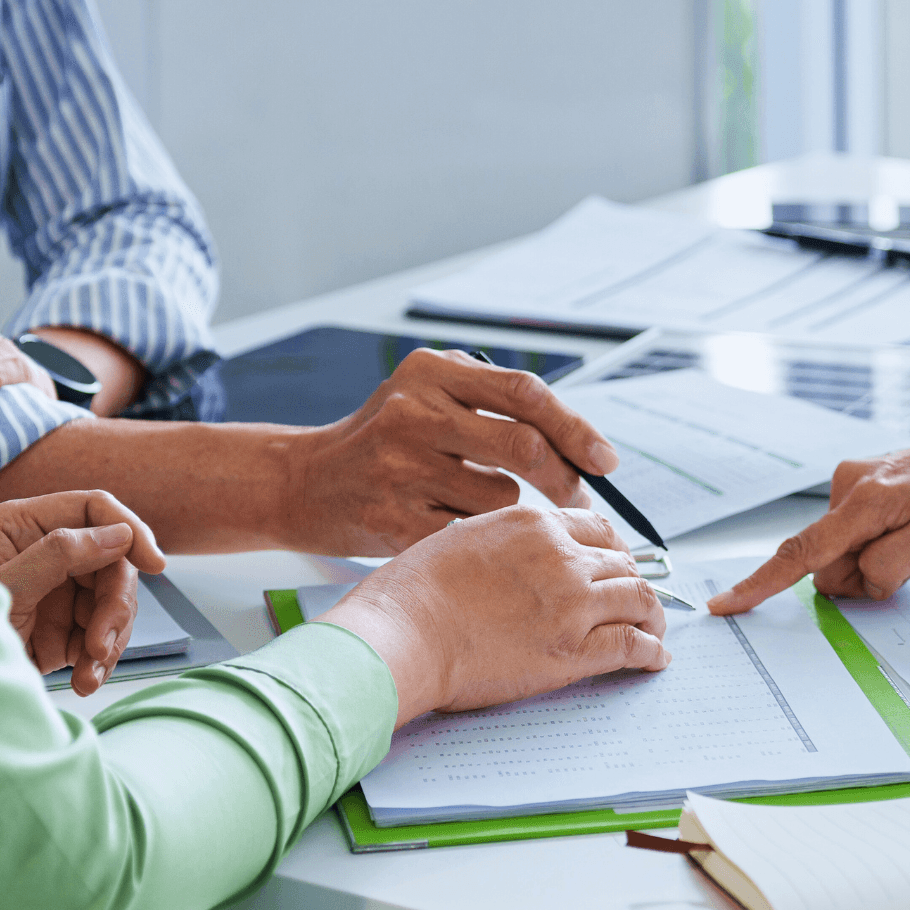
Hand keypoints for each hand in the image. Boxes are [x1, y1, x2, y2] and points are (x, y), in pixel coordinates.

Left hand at [0, 491, 167, 694]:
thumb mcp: (3, 588)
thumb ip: (58, 554)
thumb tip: (119, 534)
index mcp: (22, 526)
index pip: (92, 509)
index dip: (130, 530)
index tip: (155, 565)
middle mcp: (44, 553)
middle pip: (112, 562)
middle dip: (114, 606)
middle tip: (101, 644)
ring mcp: (56, 592)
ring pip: (113, 604)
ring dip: (109, 641)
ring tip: (87, 675)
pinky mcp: (62, 629)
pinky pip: (102, 637)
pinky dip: (99, 662)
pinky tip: (83, 681)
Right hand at [278, 348, 620, 555]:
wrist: (305, 482)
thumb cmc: (385, 442)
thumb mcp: (430, 397)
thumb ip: (495, 403)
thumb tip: (582, 442)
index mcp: (430, 372)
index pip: (524, 393)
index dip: (574, 429)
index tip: (604, 460)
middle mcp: (414, 413)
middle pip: (523, 446)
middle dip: (563, 478)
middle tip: (579, 499)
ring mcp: (401, 468)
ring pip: (501, 498)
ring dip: (505, 509)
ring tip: (469, 503)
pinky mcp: (393, 519)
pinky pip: (470, 535)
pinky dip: (474, 537)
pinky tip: (447, 527)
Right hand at [317, 505, 669, 724]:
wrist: (403, 633)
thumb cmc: (413, 593)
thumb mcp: (462, 539)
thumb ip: (504, 544)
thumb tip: (519, 562)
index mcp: (532, 525)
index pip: (595, 527)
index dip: (614, 548)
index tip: (618, 564)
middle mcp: (560, 557)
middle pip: (622, 562)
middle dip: (635, 582)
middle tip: (639, 601)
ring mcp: (571, 603)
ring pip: (637, 599)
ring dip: (653, 615)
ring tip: (655, 630)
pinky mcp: (573, 651)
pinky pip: (632, 645)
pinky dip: (652, 652)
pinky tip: (656, 659)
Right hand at [707, 427, 909, 614]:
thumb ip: (896, 561)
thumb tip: (859, 577)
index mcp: (865, 501)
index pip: (802, 552)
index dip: (762, 584)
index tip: (726, 605)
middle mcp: (848, 488)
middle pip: (827, 565)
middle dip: (864, 578)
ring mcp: (852, 487)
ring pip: (841, 558)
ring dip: (877, 564)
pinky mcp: (861, 493)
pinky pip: (854, 541)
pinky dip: (880, 549)